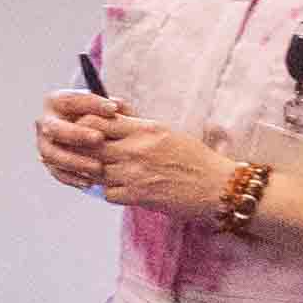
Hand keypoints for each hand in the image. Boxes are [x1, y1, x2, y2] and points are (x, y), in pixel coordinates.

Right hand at [33, 91, 120, 192]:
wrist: (93, 135)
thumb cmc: (104, 117)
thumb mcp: (110, 108)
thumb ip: (116, 106)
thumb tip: (117, 107)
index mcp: (56, 102)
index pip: (70, 100)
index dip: (90, 104)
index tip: (113, 109)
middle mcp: (45, 122)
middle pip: (54, 128)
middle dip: (76, 134)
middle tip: (99, 138)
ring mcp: (44, 144)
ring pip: (52, 154)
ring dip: (74, 161)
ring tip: (98, 168)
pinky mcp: (49, 163)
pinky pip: (56, 172)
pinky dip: (72, 178)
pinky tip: (90, 182)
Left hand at [86, 114, 236, 215]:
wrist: (218, 186)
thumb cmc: (193, 157)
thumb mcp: (165, 131)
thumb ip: (135, 121)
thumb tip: (112, 107)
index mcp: (144, 128)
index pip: (95, 121)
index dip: (84, 127)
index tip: (86, 132)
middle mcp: (136, 149)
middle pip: (89, 146)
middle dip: (84, 151)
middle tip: (87, 155)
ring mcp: (135, 173)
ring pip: (95, 171)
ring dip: (98, 173)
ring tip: (108, 173)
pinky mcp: (138, 196)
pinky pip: (108, 193)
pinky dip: (112, 192)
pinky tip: (123, 189)